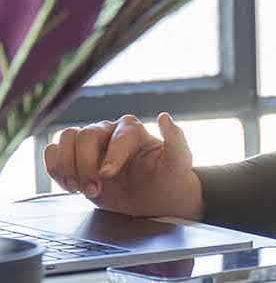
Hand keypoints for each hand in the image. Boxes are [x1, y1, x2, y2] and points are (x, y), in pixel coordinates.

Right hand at [43, 112, 203, 220]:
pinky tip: (70, 185)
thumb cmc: (168, 177)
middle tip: (96, 190)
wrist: (155, 199)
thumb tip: (164, 117)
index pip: (116, 134)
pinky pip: (54, 152)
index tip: (107, 176)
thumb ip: (176, 140)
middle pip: (85, 135)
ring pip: (66, 139)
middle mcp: (110, 132)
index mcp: (133, 131)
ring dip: (67, 166)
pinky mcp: (77, 161)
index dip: (110, 155)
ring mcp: (92, 146)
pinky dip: (55, 168)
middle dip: (86, 166)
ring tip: (80, 188)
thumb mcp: (179, 162)